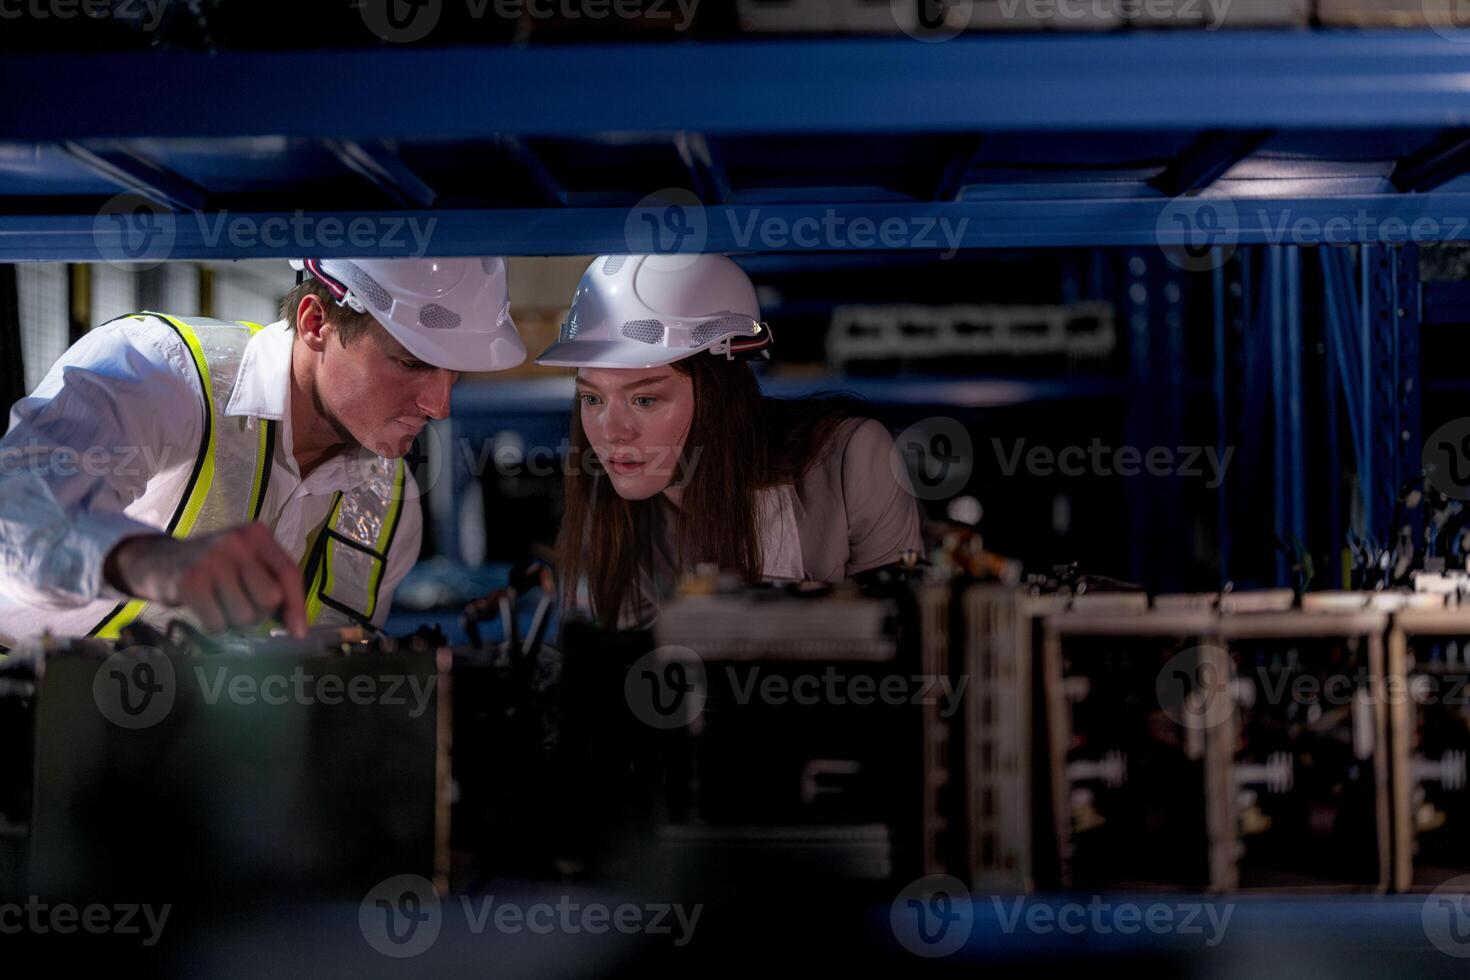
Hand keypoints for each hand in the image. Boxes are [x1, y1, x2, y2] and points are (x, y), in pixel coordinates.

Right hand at [104, 523, 307, 637]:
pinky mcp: (189, 582)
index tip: (299, 632)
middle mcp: (236, 541)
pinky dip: (214, 625)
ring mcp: (211, 560)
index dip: (297, 605)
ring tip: (220, 603)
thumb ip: (274, 584)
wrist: (158, 560)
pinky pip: (218, 624)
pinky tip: (205, 608)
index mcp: (256, 534)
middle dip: (260, 612)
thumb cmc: (214, 566)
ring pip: (245, 616)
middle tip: (241, 604)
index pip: (289, 572)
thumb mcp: (246, 562)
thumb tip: (298, 627)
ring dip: (234, 621)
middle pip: (269, 598)